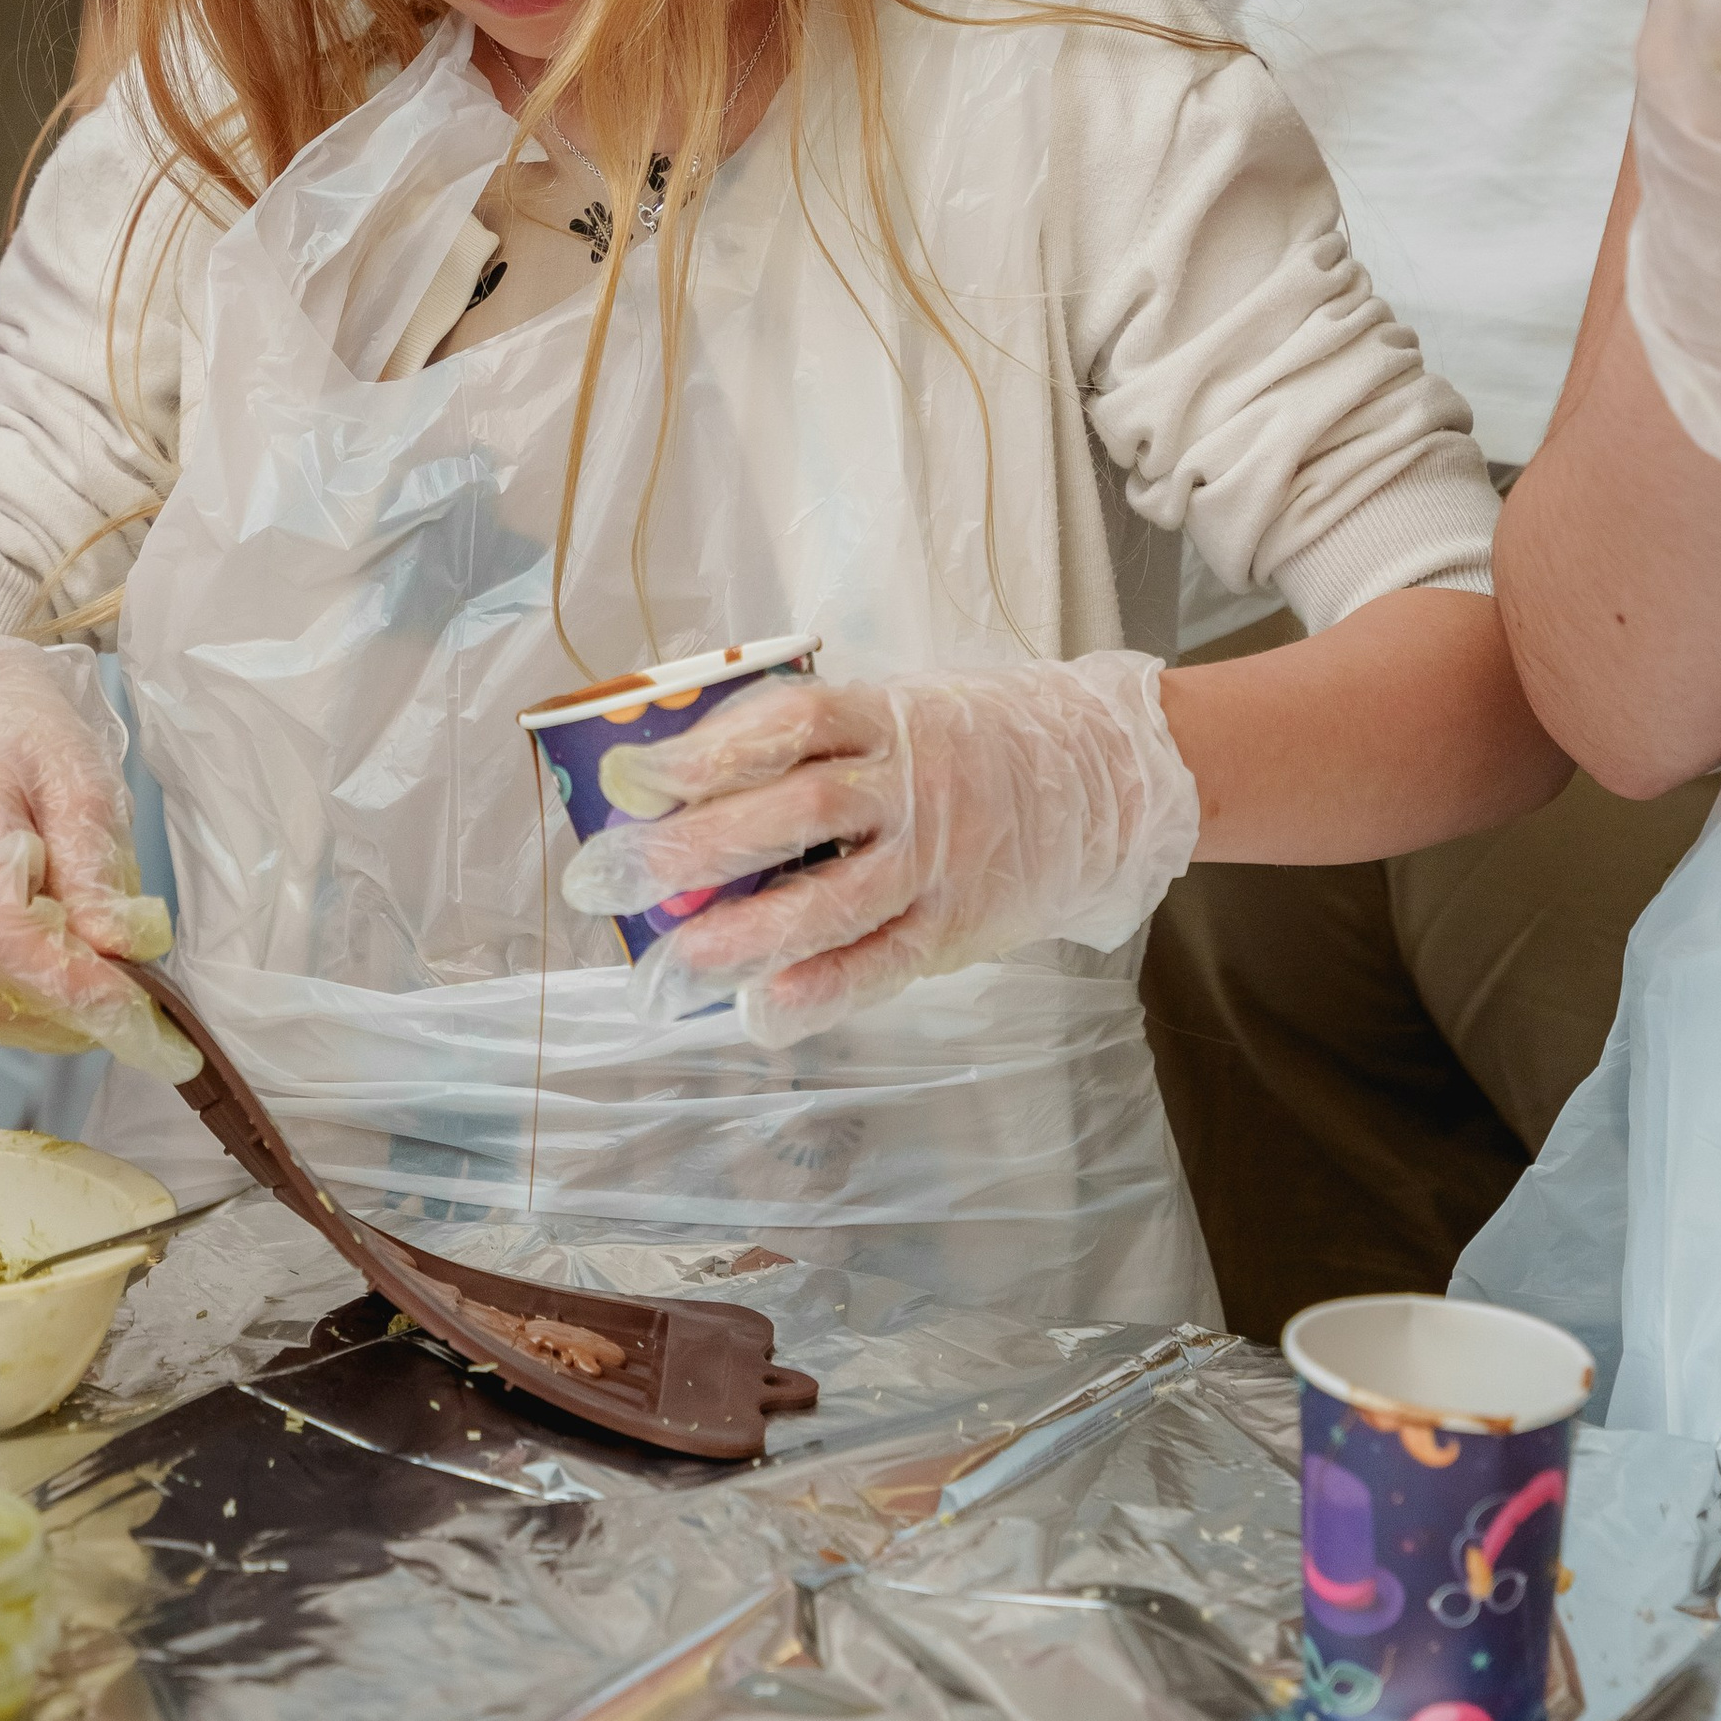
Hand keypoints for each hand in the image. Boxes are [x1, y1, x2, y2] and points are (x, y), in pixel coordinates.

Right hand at [0, 640, 199, 1080]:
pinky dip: (46, 1005)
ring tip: (130, 986)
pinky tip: (91, 974)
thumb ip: (93, 860)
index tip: (144, 1002)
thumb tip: (122, 946)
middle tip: (156, 1012)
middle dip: (79, 1016)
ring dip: (66, 1019)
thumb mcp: (72, 771)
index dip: (76, 985)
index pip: (8, 945)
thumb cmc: (17, 734)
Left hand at [558, 658, 1198, 1045]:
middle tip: (614, 874)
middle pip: (796, 809)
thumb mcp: (898, 710)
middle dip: (697, 844)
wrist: (1106, 777)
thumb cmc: (971, 741)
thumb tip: (678, 779)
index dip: (705, 750)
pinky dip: (822, 991)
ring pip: (834, 897)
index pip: (788, 725)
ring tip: (672, 962)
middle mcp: (912, 785)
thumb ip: (814, 743)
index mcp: (887, 716)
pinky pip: (884, 962)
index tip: (629, 777)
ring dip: (744, 934)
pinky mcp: (959, 924)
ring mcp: (939, 858)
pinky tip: (763, 1011)